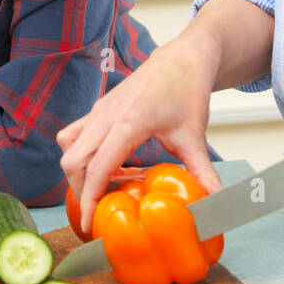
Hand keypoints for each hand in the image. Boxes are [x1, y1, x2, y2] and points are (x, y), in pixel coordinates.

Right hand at [57, 37, 220, 235]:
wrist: (181, 58)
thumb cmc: (187, 91)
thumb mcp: (194, 136)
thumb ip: (202, 171)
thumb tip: (215, 202)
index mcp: (128, 123)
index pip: (97, 168)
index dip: (90, 200)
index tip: (91, 225)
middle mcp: (106, 115)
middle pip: (72, 160)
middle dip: (80, 190)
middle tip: (101, 209)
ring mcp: (99, 110)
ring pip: (67, 144)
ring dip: (78, 170)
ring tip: (107, 185)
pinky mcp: (99, 108)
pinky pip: (76, 135)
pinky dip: (85, 155)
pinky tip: (113, 165)